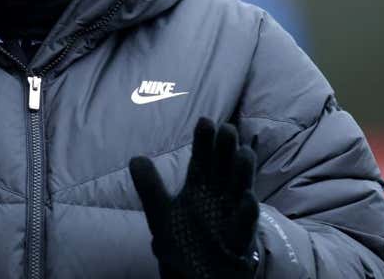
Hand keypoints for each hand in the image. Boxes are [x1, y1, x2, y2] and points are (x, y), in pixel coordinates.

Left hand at [129, 117, 259, 278]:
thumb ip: (150, 188)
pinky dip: (246, 214)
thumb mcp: (161, 213)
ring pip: (239, 191)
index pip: (202, 160)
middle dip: (226, 151)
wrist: (197, 273)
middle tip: (227, 129)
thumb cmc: (184, 239)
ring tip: (243, 154)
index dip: (204, 142)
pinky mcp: (239, 241)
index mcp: (200, 188)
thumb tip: (135, 158)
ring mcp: (231, 217)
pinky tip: (247, 200)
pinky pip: (244, 227)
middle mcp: (219, 197)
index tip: (205, 121)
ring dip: (242, 174)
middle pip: (223, 169)